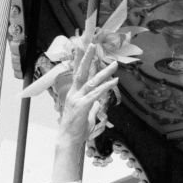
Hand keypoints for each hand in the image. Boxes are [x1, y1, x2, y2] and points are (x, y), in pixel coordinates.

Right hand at [51, 45, 118, 182]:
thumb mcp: (86, 114)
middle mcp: (74, 93)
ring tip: (114, 64)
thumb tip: (98, 103)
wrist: (69, 138)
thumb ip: (92, 106)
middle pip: (81, 71)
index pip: (77, 73)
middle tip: (92, 44)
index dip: (80, 60)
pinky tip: (114, 81)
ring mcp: (77, 98)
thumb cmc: (76, 127)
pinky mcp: (82, 106)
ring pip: (92, 81)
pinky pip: (96, 94)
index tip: (82, 48)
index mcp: (74, 93)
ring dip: (104, 72)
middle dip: (87, 57)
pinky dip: (105, 87)